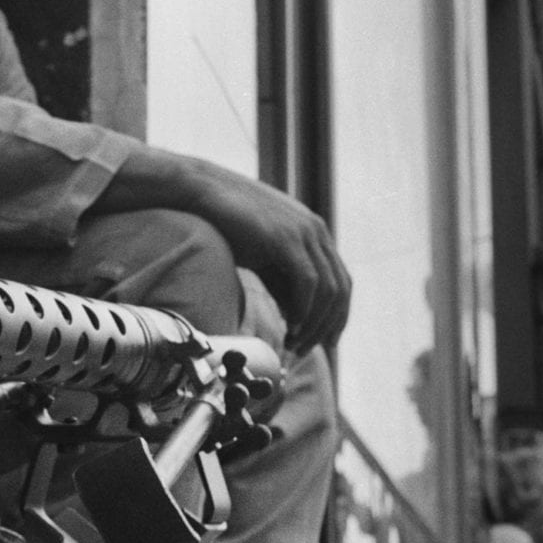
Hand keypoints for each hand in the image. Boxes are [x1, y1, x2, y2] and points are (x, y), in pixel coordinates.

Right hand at [183, 164, 353, 354]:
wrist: (201, 193)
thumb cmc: (228, 225)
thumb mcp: (263, 257)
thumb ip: (283, 282)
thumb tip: (296, 318)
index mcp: (314, 232)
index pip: (341, 281)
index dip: (337, 315)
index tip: (325, 341)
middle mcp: (316, 230)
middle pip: (340, 289)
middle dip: (327, 325)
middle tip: (307, 349)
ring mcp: (304, 232)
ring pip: (327, 289)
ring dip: (314, 322)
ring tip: (296, 342)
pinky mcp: (286, 238)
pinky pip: (308, 282)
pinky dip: (303, 308)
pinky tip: (291, 325)